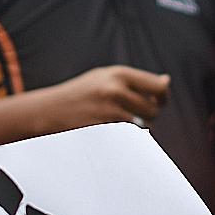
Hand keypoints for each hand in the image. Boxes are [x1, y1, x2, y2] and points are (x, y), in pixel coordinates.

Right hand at [43, 65, 170, 131]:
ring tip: (116, 122)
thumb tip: (166, 81)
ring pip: (142, 127)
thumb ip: (135, 80)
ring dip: (135, 128)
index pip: (158, 87)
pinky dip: (125, 139)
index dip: (163, 96)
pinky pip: (128, 139)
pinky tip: (110, 132)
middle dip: (148, 115)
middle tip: (133, 114)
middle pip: (153, 110)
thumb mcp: (104, 78)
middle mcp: (115, 91)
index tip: (159, 101)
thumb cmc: (81, 94)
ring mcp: (109, 113)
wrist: (48, 111)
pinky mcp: (104, 133)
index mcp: (118, 74)